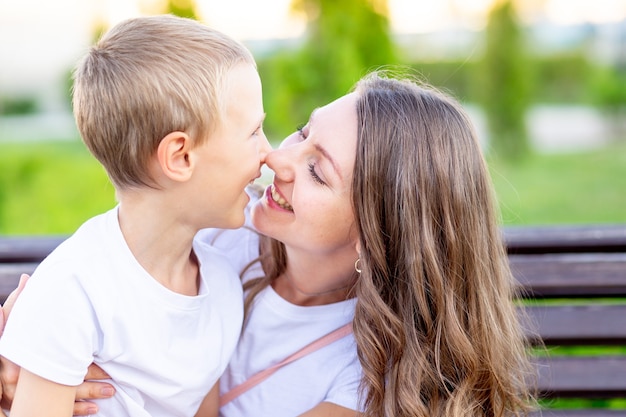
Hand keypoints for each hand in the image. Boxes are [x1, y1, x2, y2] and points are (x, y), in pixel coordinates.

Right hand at [0, 275, 114, 414]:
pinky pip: (54, 412)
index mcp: (29, 359)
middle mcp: (28, 379)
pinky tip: (94, 410)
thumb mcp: (7, 325)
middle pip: (64, 383)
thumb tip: (27, 278)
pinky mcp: (27, 405)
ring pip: (62, 400)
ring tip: (111, 394)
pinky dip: (76, 411)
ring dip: (88, 398)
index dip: (85, 365)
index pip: (62, 362)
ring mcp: (26, 396)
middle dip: (91, 384)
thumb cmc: (0, 343)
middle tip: (113, 384)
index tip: (109, 367)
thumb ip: (16, 305)